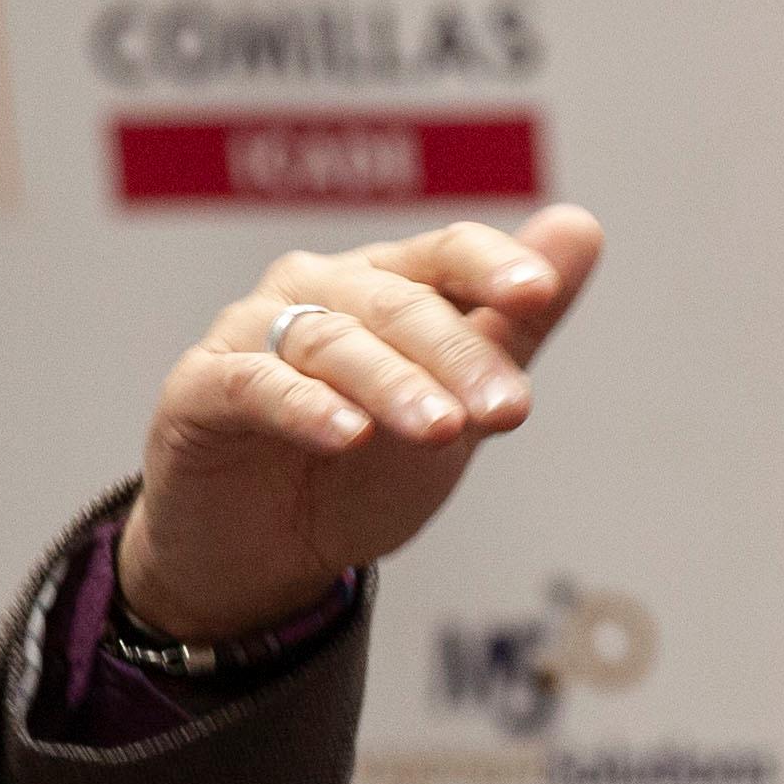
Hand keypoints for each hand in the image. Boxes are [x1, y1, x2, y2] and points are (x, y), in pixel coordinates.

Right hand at [119, 206, 607, 641]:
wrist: (266, 555)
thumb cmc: (361, 471)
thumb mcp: (455, 405)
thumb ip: (514, 326)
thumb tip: (582, 228)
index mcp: (386, 283)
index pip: (446, 254)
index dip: (492, 266)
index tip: (539, 293)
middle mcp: (319, 291)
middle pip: (398, 304)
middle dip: (457, 355)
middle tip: (506, 410)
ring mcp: (253, 334)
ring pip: (333, 342)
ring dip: (392, 383)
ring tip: (438, 428)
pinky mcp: (201, 389)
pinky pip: (255, 386)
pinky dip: (303, 406)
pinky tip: (346, 434)